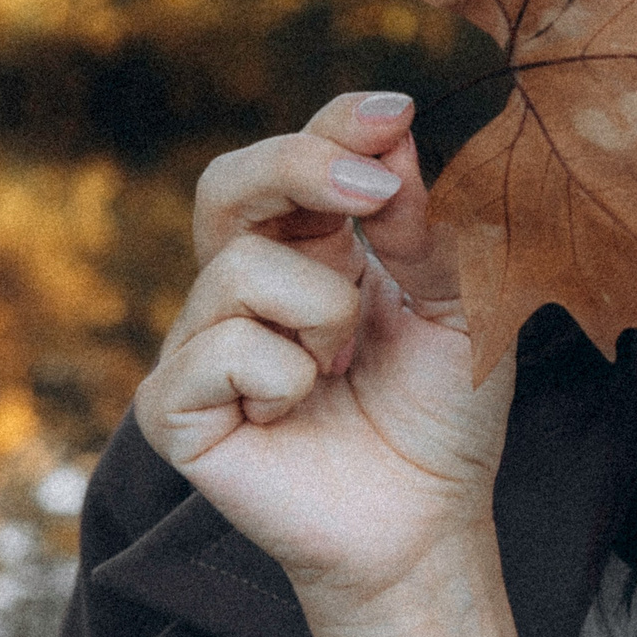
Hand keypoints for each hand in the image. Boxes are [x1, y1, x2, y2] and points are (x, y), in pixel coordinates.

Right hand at [133, 91, 516, 617]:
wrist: (427, 524)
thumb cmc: (442, 415)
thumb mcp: (461, 304)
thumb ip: (425, 224)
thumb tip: (392, 137)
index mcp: (315, 247)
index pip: (303, 158)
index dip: (337, 124)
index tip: (397, 112)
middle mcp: (247, 284)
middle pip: (229, 183)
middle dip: (298, 167)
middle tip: (370, 195)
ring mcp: (202, 345)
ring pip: (239, 268)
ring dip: (322, 313)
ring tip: (342, 367)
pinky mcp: (175, 409)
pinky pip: (218, 350)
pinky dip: (280, 376)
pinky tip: (296, 411)